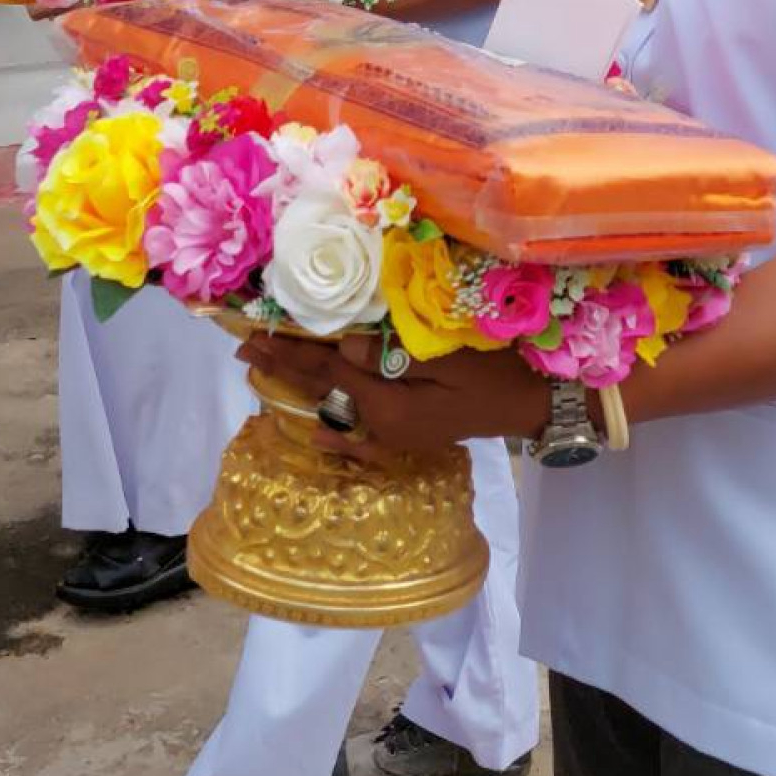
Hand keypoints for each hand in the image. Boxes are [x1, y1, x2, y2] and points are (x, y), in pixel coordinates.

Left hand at [235, 329, 551, 463]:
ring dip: (302, 388)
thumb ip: (393, 353)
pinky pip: (364, 439)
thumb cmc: (494, 370)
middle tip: (244, 349)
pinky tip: (318, 432)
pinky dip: (339, 436)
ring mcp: (397, 435)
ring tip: (267, 373)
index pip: (327, 373)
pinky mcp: (410, 435)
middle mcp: (384, 427)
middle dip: (284, 368)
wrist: (531, 404)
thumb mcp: (447, 354)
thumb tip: (344, 345)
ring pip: (338, 408)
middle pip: (325, 391)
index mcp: (389, 406)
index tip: (254, 336)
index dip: (289, 353)